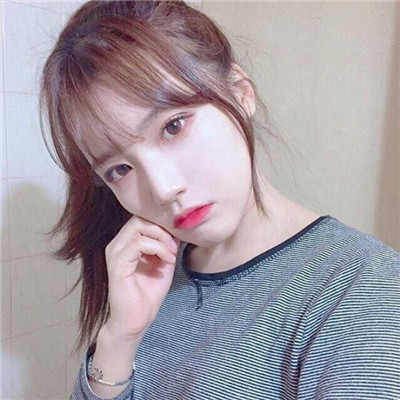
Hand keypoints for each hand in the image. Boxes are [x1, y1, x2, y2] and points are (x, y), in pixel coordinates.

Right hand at [103, 215, 179, 341]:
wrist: (136, 321)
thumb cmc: (148, 294)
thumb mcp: (164, 262)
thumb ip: (167, 244)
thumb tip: (176, 228)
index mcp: (126, 243)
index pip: (142, 219)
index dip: (162, 225)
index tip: (176, 241)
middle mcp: (117, 244)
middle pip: (140, 219)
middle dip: (162, 229)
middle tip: (174, 247)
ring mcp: (115, 253)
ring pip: (138, 226)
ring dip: (161, 238)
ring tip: (171, 255)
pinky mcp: (117, 264)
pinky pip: (138, 244)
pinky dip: (157, 248)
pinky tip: (166, 261)